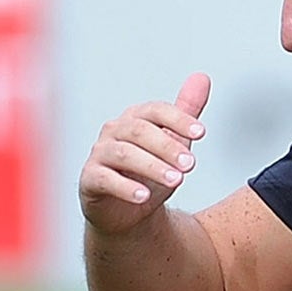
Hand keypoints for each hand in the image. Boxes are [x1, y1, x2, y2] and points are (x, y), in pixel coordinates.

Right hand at [78, 73, 210, 236]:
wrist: (128, 213)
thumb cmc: (148, 175)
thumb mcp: (173, 143)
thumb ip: (185, 112)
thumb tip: (202, 77)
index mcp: (134, 118)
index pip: (155, 110)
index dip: (178, 119)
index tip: (201, 132)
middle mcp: (114, 131)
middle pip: (140, 131)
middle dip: (167, 147)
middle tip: (191, 164)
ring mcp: (99, 154)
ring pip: (124, 154)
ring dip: (152, 166)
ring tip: (175, 180)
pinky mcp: (89, 179)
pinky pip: (104, 179)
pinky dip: (125, 187)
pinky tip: (144, 196)